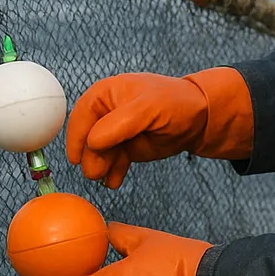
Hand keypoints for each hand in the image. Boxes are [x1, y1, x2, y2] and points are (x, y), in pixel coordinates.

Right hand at [66, 68, 252, 188]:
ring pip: (98, 154)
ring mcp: (115, 132)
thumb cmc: (174, 103)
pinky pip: (112, 163)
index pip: (81, 117)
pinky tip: (114, 181)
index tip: (76, 159)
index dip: (76, 138)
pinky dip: (112, 174)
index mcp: (104, 94)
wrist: (198, 118)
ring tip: (107, 178)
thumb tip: (91, 142)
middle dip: (91, 157)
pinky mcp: (125, 148)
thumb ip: (118, 124)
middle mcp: (105, 112)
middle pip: (87, 139)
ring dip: (100, 168)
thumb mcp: (147, 108)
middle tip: (97, 173)